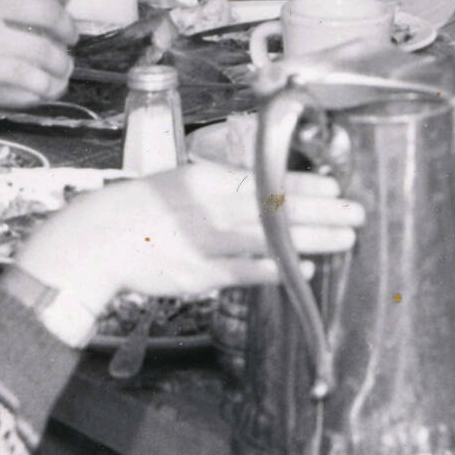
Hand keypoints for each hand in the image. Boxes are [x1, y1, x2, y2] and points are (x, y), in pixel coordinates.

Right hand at [18, 164, 363, 307]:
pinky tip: (302, 271)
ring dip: (310, 239)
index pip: (266, 180)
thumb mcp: (184, 185)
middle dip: (322, 212)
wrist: (96, 239)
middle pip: (275, 209)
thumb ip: (224, 190)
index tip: (337, 186)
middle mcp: (209, 208)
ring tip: (345, 239)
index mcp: (207, 181)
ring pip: (267, 239)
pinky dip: (272, 271)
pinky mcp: (197, 273)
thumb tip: (269, 192)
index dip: (305, 185)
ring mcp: (204, 241)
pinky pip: (242, 272)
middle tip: (358, 212)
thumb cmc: (143, 210)